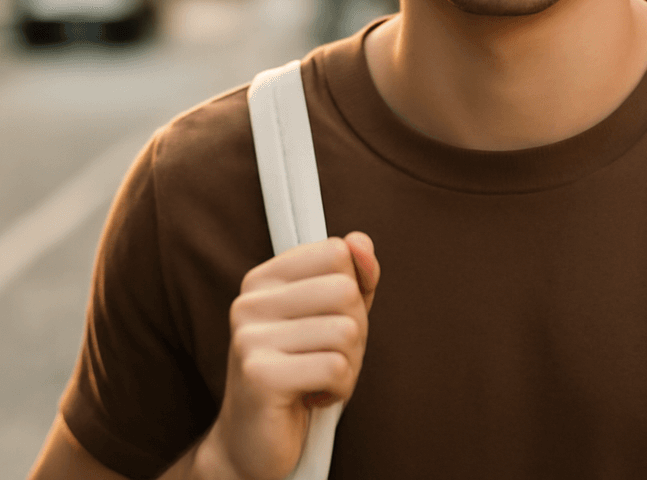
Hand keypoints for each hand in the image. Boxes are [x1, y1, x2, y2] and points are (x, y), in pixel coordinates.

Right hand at [201, 232, 379, 479]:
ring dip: (349, 364)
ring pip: (346, 330)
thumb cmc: (301, 371)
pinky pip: (336, 367)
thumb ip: (354, 276)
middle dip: (355, 332)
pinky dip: (339, 388)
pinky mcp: (259, 375)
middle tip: (327, 357)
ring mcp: (250, 337)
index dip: (352, 290)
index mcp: (264, 278)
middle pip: (346, 290)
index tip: (329, 321)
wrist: (251, 443)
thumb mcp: (333, 316)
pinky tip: (312, 397)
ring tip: (318, 378)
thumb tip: (360, 241)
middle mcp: (250, 301)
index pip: (337, 252)